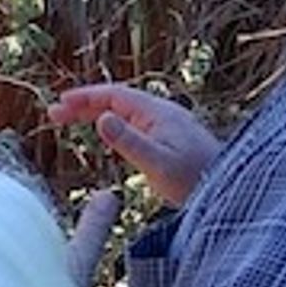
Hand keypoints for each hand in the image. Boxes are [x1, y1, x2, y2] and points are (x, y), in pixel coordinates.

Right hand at [55, 82, 223, 206]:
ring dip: (96, 113)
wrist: (230, 191)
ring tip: (70, 121)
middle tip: (55, 115)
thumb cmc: (196, 179)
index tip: (59, 104)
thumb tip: (101, 118)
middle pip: (117, 101)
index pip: (114, 95)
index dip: (85, 97)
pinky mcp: (170, 140)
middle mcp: (163, 114)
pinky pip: (134, 124)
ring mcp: (168, 126)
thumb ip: (129, 141)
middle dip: (85, 105)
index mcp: (158, 113)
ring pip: (125, 112)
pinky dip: (112, 125)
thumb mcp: (158, 163)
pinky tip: (105, 135)